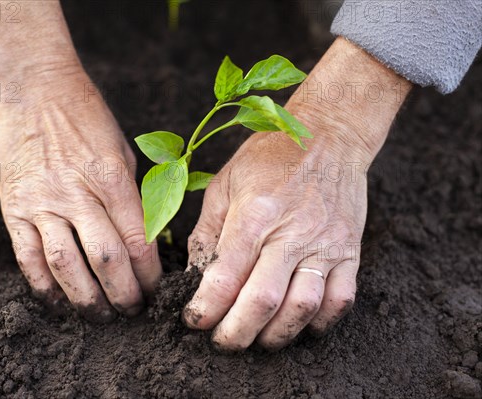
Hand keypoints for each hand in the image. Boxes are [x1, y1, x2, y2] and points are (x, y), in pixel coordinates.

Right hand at [0, 1, 159, 320]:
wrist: (34, 88)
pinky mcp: (14, 207)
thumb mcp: (122, 151)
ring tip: (100, 315)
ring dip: (86, 299)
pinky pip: (28, 256)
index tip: (156, 290)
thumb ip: (132, 196)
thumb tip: (147, 241)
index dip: (150, 275)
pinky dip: (43, 285)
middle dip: (124, 295)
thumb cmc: (87, 117)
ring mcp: (42, 203)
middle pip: (107, 260)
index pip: (139, 241)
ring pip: (66, 265)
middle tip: (133, 310)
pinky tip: (58, 301)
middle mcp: (78, 194)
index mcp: (112, 178)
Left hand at [183, 38, 411, 349]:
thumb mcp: (225, 184)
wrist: (329, 136)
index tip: (193, 321)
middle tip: (222, 343)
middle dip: (236, 333)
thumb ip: (207, 231)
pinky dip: (318, 323)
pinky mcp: (349, 251)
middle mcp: (290, 234)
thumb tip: (196, 275)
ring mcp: (324, 245)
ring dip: (275, 335)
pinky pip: (340, 300)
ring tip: (257, 338)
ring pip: (302, 308)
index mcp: (253, 215)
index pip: (225, 276)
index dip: (205, 308)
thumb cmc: (269, 158)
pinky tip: (299, 326)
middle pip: (262, 301)